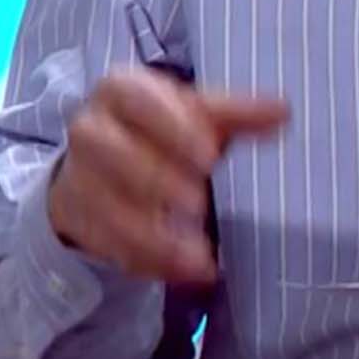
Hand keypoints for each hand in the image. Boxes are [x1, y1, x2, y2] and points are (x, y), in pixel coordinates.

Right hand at [48, 67, 287, 283]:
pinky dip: (148, 259)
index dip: (173, 126)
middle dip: (158, 178)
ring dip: (153, 232)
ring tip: (198, 252)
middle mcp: (91, 128)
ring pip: (106, 205)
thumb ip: (236, 113)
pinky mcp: (76, 218)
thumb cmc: (163, 126)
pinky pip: (107, 242)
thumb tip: (282, 110)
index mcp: (122, 89)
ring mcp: (77, 175)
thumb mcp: (196, 113)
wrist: (105, 163)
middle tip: (199, 202)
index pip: (140, 98)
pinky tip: (185, 270)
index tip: (211, 155)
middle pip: (115, 152)